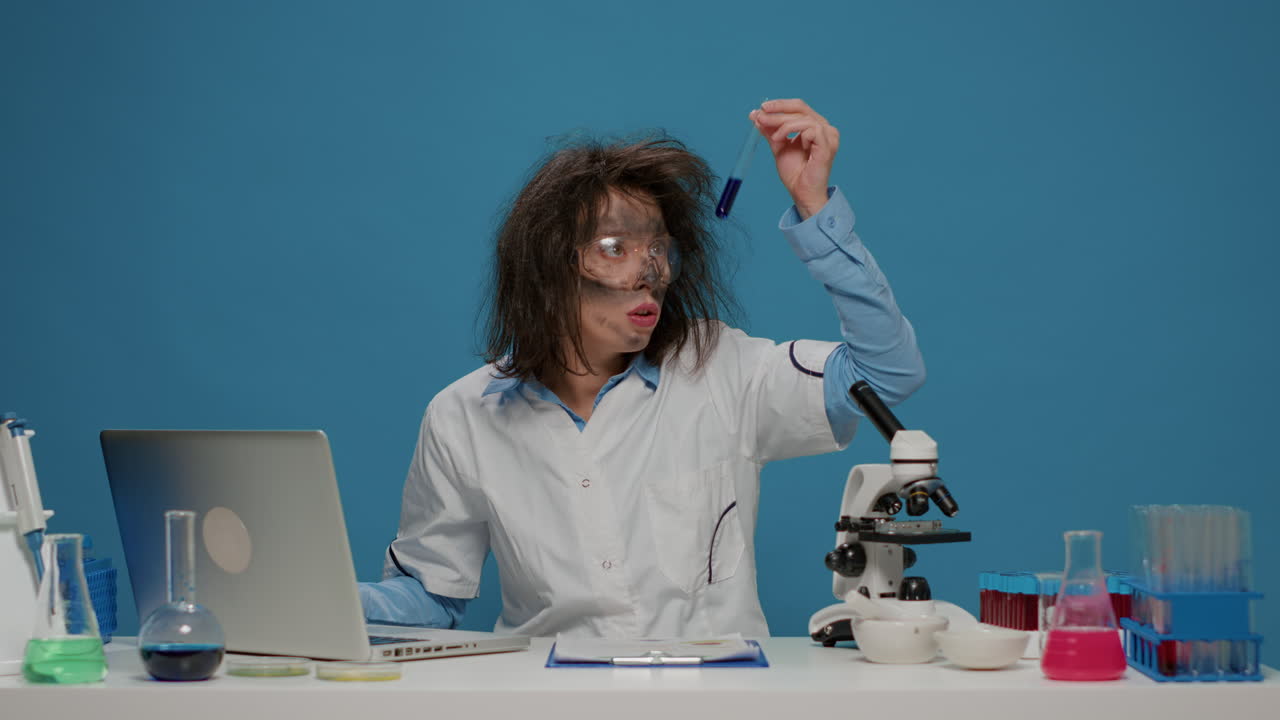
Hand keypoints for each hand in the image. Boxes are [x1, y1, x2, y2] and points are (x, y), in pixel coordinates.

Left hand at [751, 99, 839, 219]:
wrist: (801, 193)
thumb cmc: (795, 172)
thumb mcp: (778, 146)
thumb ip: (770, 130)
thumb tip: (756, 115)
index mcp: (815, 126)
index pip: (797, 107)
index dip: (779, 105)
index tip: (760, 109)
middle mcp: (825, 128)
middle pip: (800, 108)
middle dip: (777, 111)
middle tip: (760, 116)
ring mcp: (829, 136)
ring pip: (803, 118)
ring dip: (783, 124)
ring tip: (774, 138)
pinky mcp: (827, 145)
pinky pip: (811, 129)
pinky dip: (796, 133)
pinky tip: (789, 143)